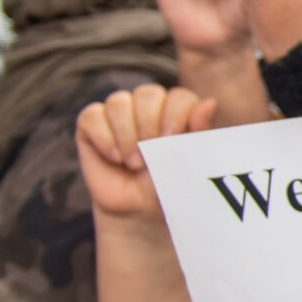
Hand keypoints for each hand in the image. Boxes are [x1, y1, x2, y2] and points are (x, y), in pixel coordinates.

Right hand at [77, 85, 215, 222]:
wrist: (138, 207)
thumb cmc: (167, 182)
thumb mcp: (186, 159)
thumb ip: (198, 130)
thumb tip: (210, 102)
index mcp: (177, 109)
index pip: (178, 96)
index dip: (175, 115)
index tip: (170, 140)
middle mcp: (147, 105)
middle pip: (147, 94)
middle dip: (148, 125)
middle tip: (149, 156)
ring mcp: (119, 111)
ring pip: (118, 102)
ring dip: (126, 135)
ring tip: (133, 163)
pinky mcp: (91, 123)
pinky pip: (92, 115)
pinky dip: (104, 138)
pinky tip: (114, 158)